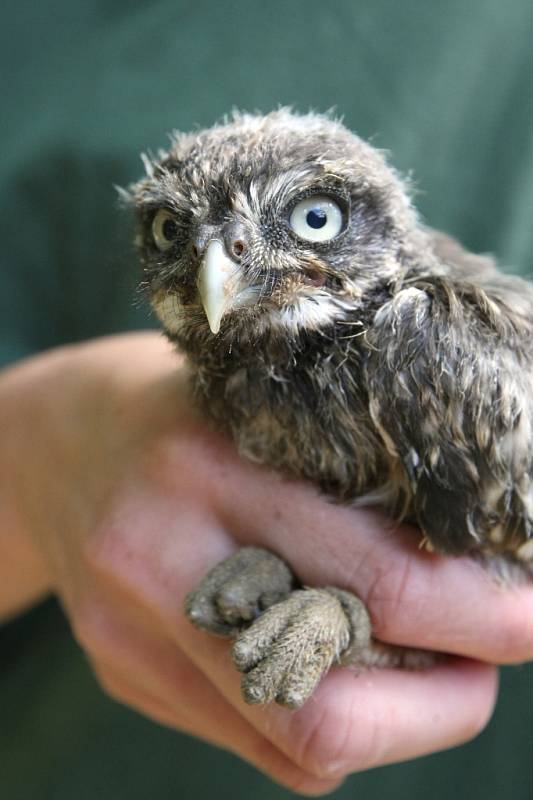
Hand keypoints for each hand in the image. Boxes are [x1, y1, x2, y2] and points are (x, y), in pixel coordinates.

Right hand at [1, 332, 529, 794]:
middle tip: (498, 651)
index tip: (530, 606)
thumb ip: (343, 475)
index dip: (485, 615)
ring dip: (402, 722)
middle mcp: (161, 558)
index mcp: (209, 465)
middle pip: (332, 695)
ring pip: (300, 743)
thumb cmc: (175, 403)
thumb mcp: (259, 399)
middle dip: (455, 697)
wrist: (48, 444)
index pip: (378, 580)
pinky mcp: (123, 673)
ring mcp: (132, 632)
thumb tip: (466, 556)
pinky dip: (331, 722)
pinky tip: (341, 666)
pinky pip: (258, 743)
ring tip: (436, 667)